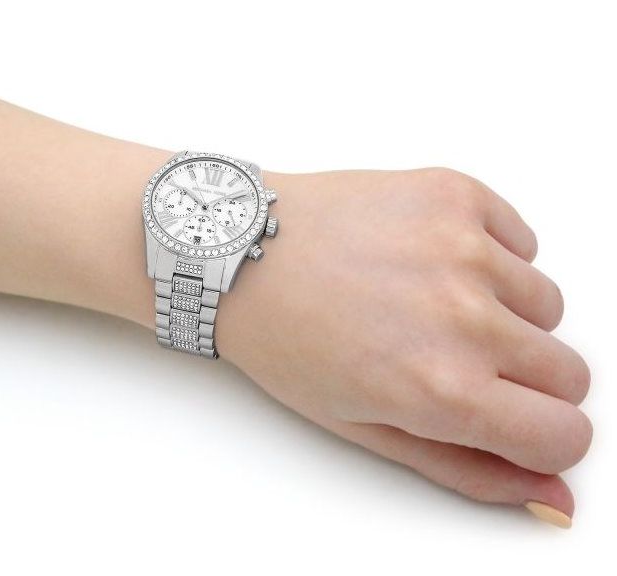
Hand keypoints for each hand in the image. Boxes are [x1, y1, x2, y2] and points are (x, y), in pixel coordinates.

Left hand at [217, 167, 591, 524]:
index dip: (540, 437)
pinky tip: (426, 261)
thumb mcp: (363, 426)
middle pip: (568, 372)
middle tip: (453, 361)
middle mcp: (465, 317)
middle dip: (524, 381)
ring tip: (427, 305)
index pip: (566, 434)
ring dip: (504, 315)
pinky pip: (521, 240)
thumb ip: (466, 469)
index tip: (509, 421)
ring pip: (548, 304)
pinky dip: (490, 257)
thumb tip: (552, 497)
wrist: (239, 253)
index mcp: (442, 388)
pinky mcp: (454, 194)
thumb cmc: (286, 342)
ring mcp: (464, 247)